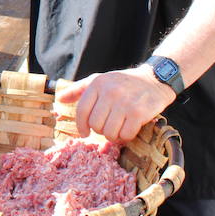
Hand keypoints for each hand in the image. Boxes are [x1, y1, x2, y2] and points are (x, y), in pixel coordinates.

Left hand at [53, 66, 175, 142]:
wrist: (154, 79)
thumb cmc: (123, 83)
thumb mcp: (100, 80)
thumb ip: (79, 90)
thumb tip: (60, 99)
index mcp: (98, 83)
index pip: (82, 111)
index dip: (81, 125)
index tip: (84, 132)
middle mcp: (110, 91)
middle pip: (95, 125)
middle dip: (101, 130)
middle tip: (108, 126)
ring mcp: (125, 102)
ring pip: (109, 132)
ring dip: (114, 135)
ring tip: (119, 128)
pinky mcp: (139, 112)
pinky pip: (126, 134)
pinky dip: (126, 136)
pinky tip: (129, 128)